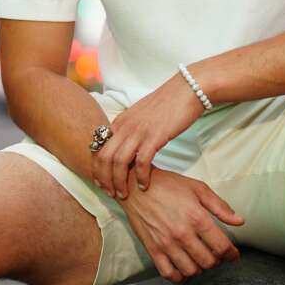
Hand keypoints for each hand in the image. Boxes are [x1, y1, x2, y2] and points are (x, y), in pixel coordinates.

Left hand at [91, 76, 202, 199]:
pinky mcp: (154, 136)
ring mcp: (138, 131)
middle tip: (111, 194)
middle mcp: (124, 126)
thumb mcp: (140, 116)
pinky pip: (141, 162)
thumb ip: (129, 130)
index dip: (97, 169)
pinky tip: (144, 185)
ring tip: (125, 194)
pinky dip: (140, 177)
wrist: (187, 89)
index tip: (102, 183)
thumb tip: (125, 148)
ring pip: (119, 162)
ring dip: (120, 182)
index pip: (98, 148)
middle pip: (104, 158)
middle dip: (104, 180)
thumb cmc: (167, 104)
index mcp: (119, 122)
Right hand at [119, 169, 244, 281]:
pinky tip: (183, 267)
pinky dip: (179, 276)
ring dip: (200, 269)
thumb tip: (240, 221)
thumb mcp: (198, 188)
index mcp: (197, 217)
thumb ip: (220, 207)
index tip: (233, 255)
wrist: (137, 186)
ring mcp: (166, 244)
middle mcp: (183, 233)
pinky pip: (169, 274)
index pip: (222, 247)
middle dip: (217, 261)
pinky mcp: (153, 249)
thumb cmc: (169, 185)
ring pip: (191, 270)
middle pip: (208, 262)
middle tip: (216, 255)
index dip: (232, 254)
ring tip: (200, 260)